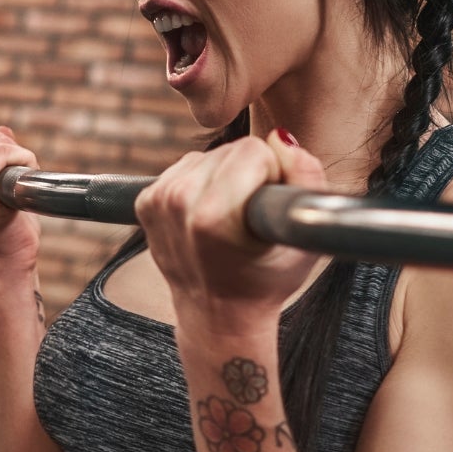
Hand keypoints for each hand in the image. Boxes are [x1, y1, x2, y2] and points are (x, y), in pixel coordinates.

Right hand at [0, 127, 41, 273]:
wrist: (6, 257)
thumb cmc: (3, 226)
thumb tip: (2, 131)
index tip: (1, 186)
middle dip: (10, 158)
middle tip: (11, 191)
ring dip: (19, 162)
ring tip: (14, 192)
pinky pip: (4, 152)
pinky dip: (23, 162)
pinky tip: (17, 189)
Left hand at [134, 129, 328, 326]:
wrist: (218, 314)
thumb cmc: (266, 281)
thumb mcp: (303, 243)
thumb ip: (306, 181)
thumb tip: (280, 137)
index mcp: (213, 215)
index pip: (253, 149)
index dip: (272, 173)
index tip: (267, 208)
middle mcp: (178, 204)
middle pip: (229, 148)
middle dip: (249, 172)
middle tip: (250, 215)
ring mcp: (158, 202)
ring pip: (207, 155)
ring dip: (224, 176)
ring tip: (230, 217)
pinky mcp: (146, 201)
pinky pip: (186, 167)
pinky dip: (201, 182)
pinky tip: (208, 215)